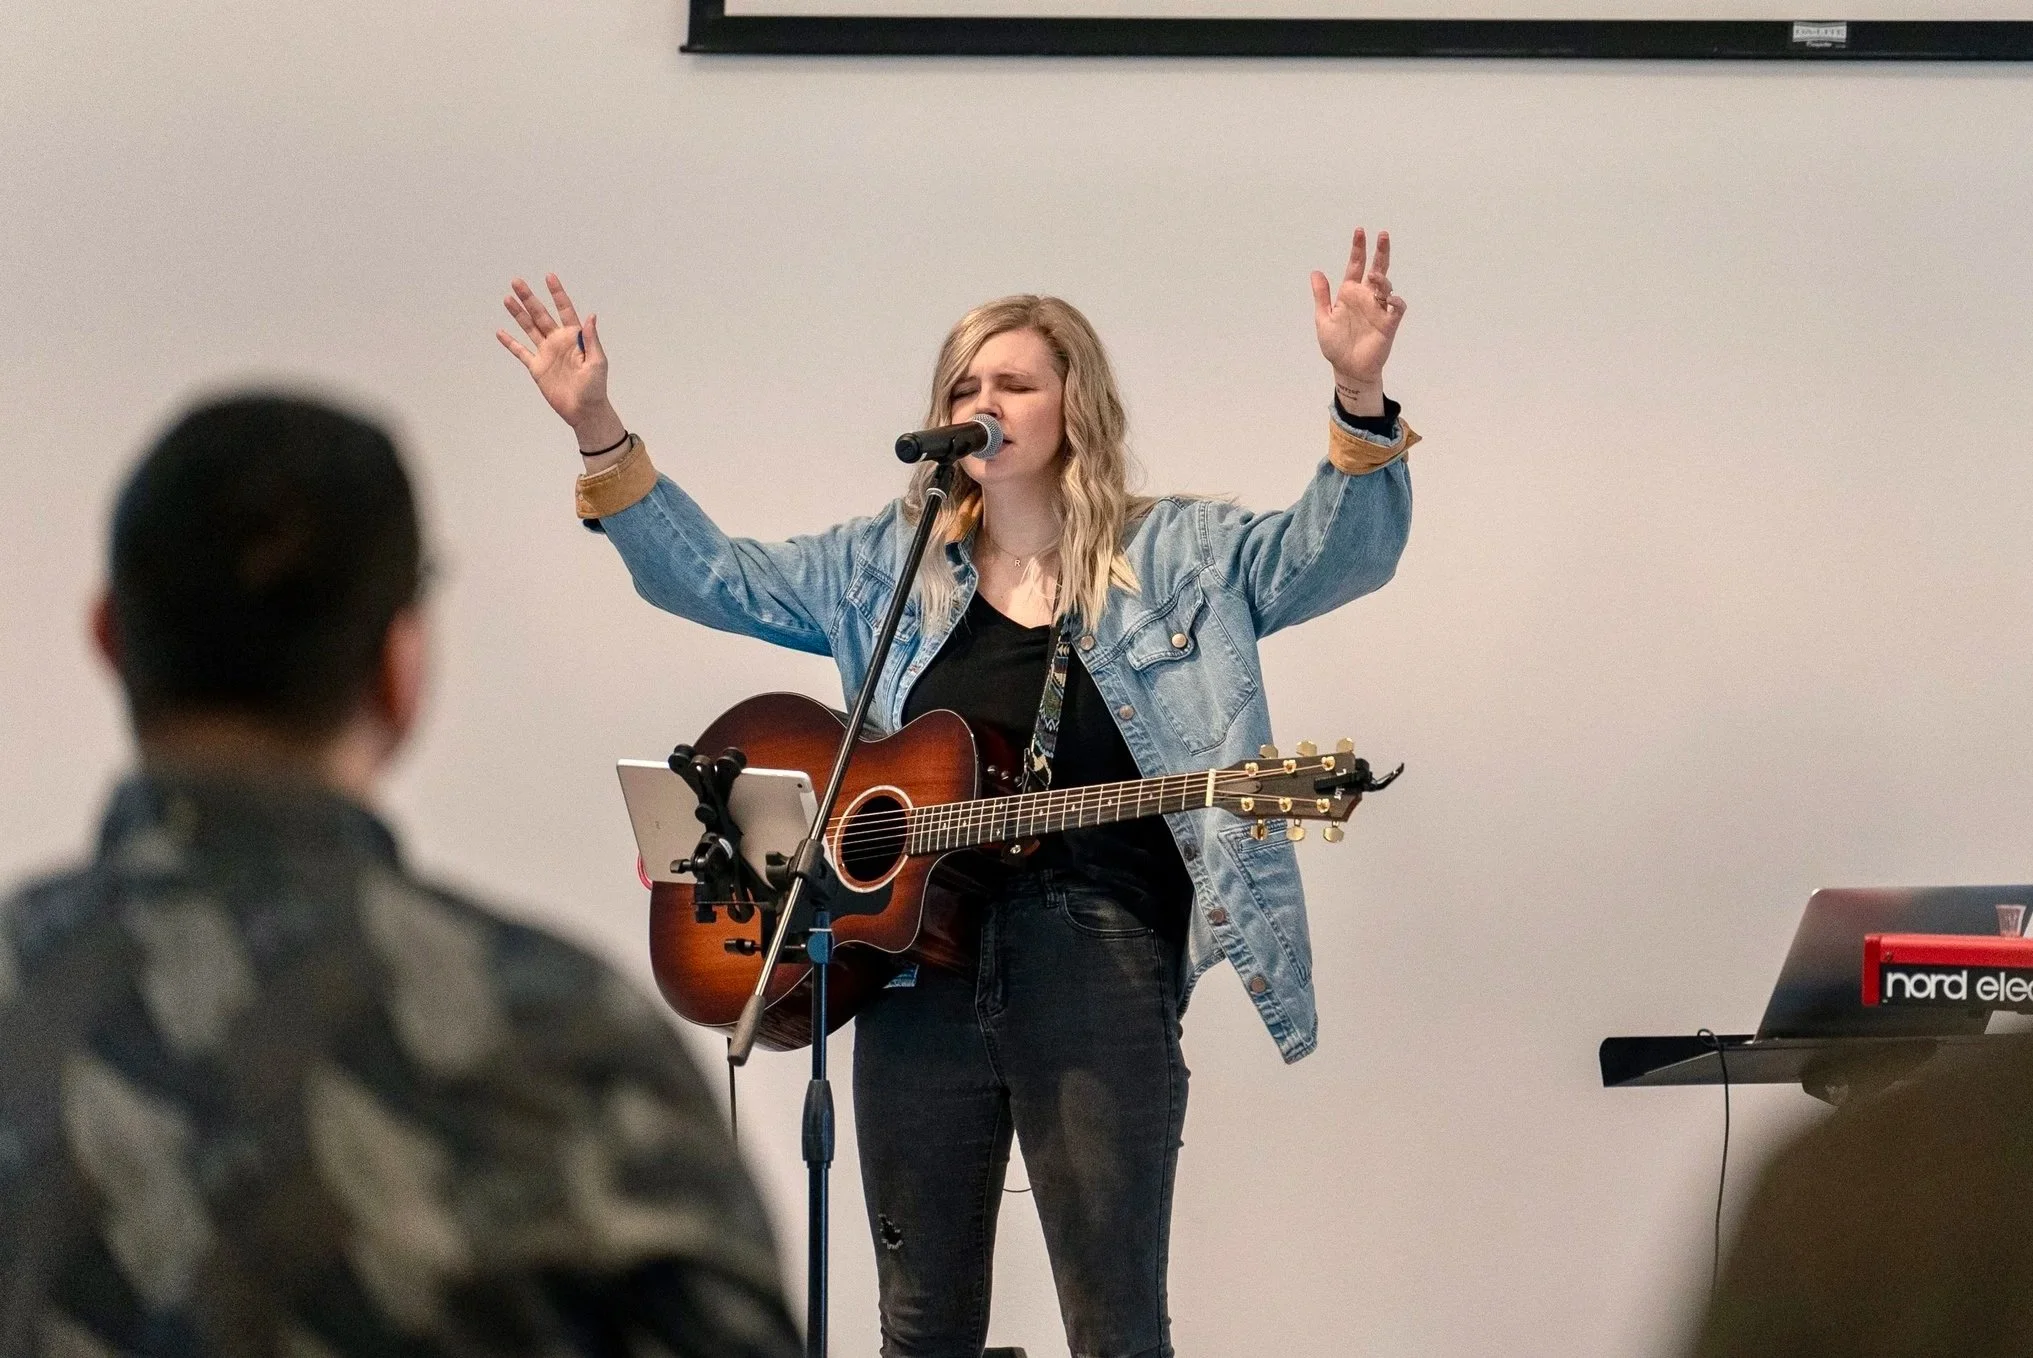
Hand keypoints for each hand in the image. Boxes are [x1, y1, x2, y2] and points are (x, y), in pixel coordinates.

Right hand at [497, 274, 626, 449]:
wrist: (584, 410)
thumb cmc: (595, 387)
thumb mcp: (597, 361)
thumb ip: (592, 339)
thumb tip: (591, 316)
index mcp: (575, 337)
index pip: (565, 310)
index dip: (557, 294)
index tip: (549, 277)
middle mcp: (558, 341)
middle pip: (541, 315)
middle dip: (529, 298)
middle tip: (517, 282)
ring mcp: (546, 353)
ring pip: (529, 328)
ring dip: (518, 314)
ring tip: (507, 298)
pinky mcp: (537, 368)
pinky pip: (521, 352)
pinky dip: (510, 343)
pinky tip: (500, 332)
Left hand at [1310, 227, 1406, 404]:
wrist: (1347, 369)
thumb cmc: (1336, 345)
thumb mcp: (1323, 318)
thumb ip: (1322, 295)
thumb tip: (1316, 272)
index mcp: (1350, 293)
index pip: (1356, 266)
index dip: (1358, 249)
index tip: (1360, 232)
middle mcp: (1366, 297)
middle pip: (1377, 269)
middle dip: (1380, 252)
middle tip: (1383, 235)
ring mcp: (1378, 309)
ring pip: (1386, 286)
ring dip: (1382, 279)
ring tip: (1374, 277)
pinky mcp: (1388, 324)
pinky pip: (1396, 308)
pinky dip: (1396, 302)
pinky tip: (1390, 298)